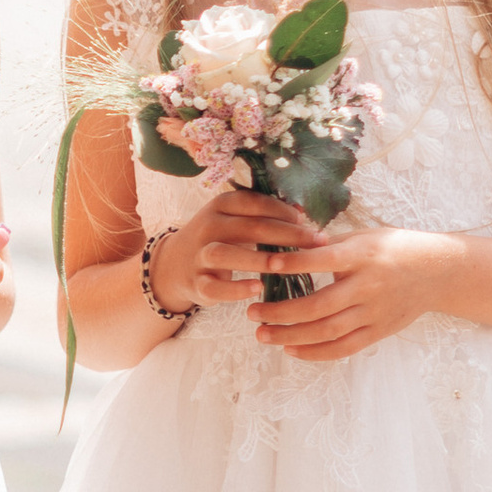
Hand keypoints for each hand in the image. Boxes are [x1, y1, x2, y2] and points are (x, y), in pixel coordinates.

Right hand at [146, 182, 322, 315]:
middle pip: (248, 227)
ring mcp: (199, 255)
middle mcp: (208, 226)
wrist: (175, 265)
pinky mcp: (196, 283)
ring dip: (257, 259)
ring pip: (226, 254)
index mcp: (221, 206)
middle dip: (286, 234)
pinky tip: (257, 288)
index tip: (308, 219)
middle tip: (316, 242)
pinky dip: (235, 289)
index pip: (254, 202)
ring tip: (284, 265)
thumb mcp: (236, 219)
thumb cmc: (219, 238)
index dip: (282, 210)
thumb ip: (265, 215)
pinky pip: (214, 287)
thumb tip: (303, 210)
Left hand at [251, 221, 455, 359]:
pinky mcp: (379, 331)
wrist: (439, 271)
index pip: (323, 260)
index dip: (294, 264)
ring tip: (262, 334)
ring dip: (290, 336)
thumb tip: (288, 243)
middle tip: (252, 313)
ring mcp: (375, 312)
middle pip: (318, 306)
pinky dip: (316, 352)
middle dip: (280, 312)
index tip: (265, 264)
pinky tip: (291, 349)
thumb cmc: (395, 248)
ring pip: (327, 331)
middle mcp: (369, 286)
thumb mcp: (365, 237)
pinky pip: (344, 348)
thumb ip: (329, 244)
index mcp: (363, 255)